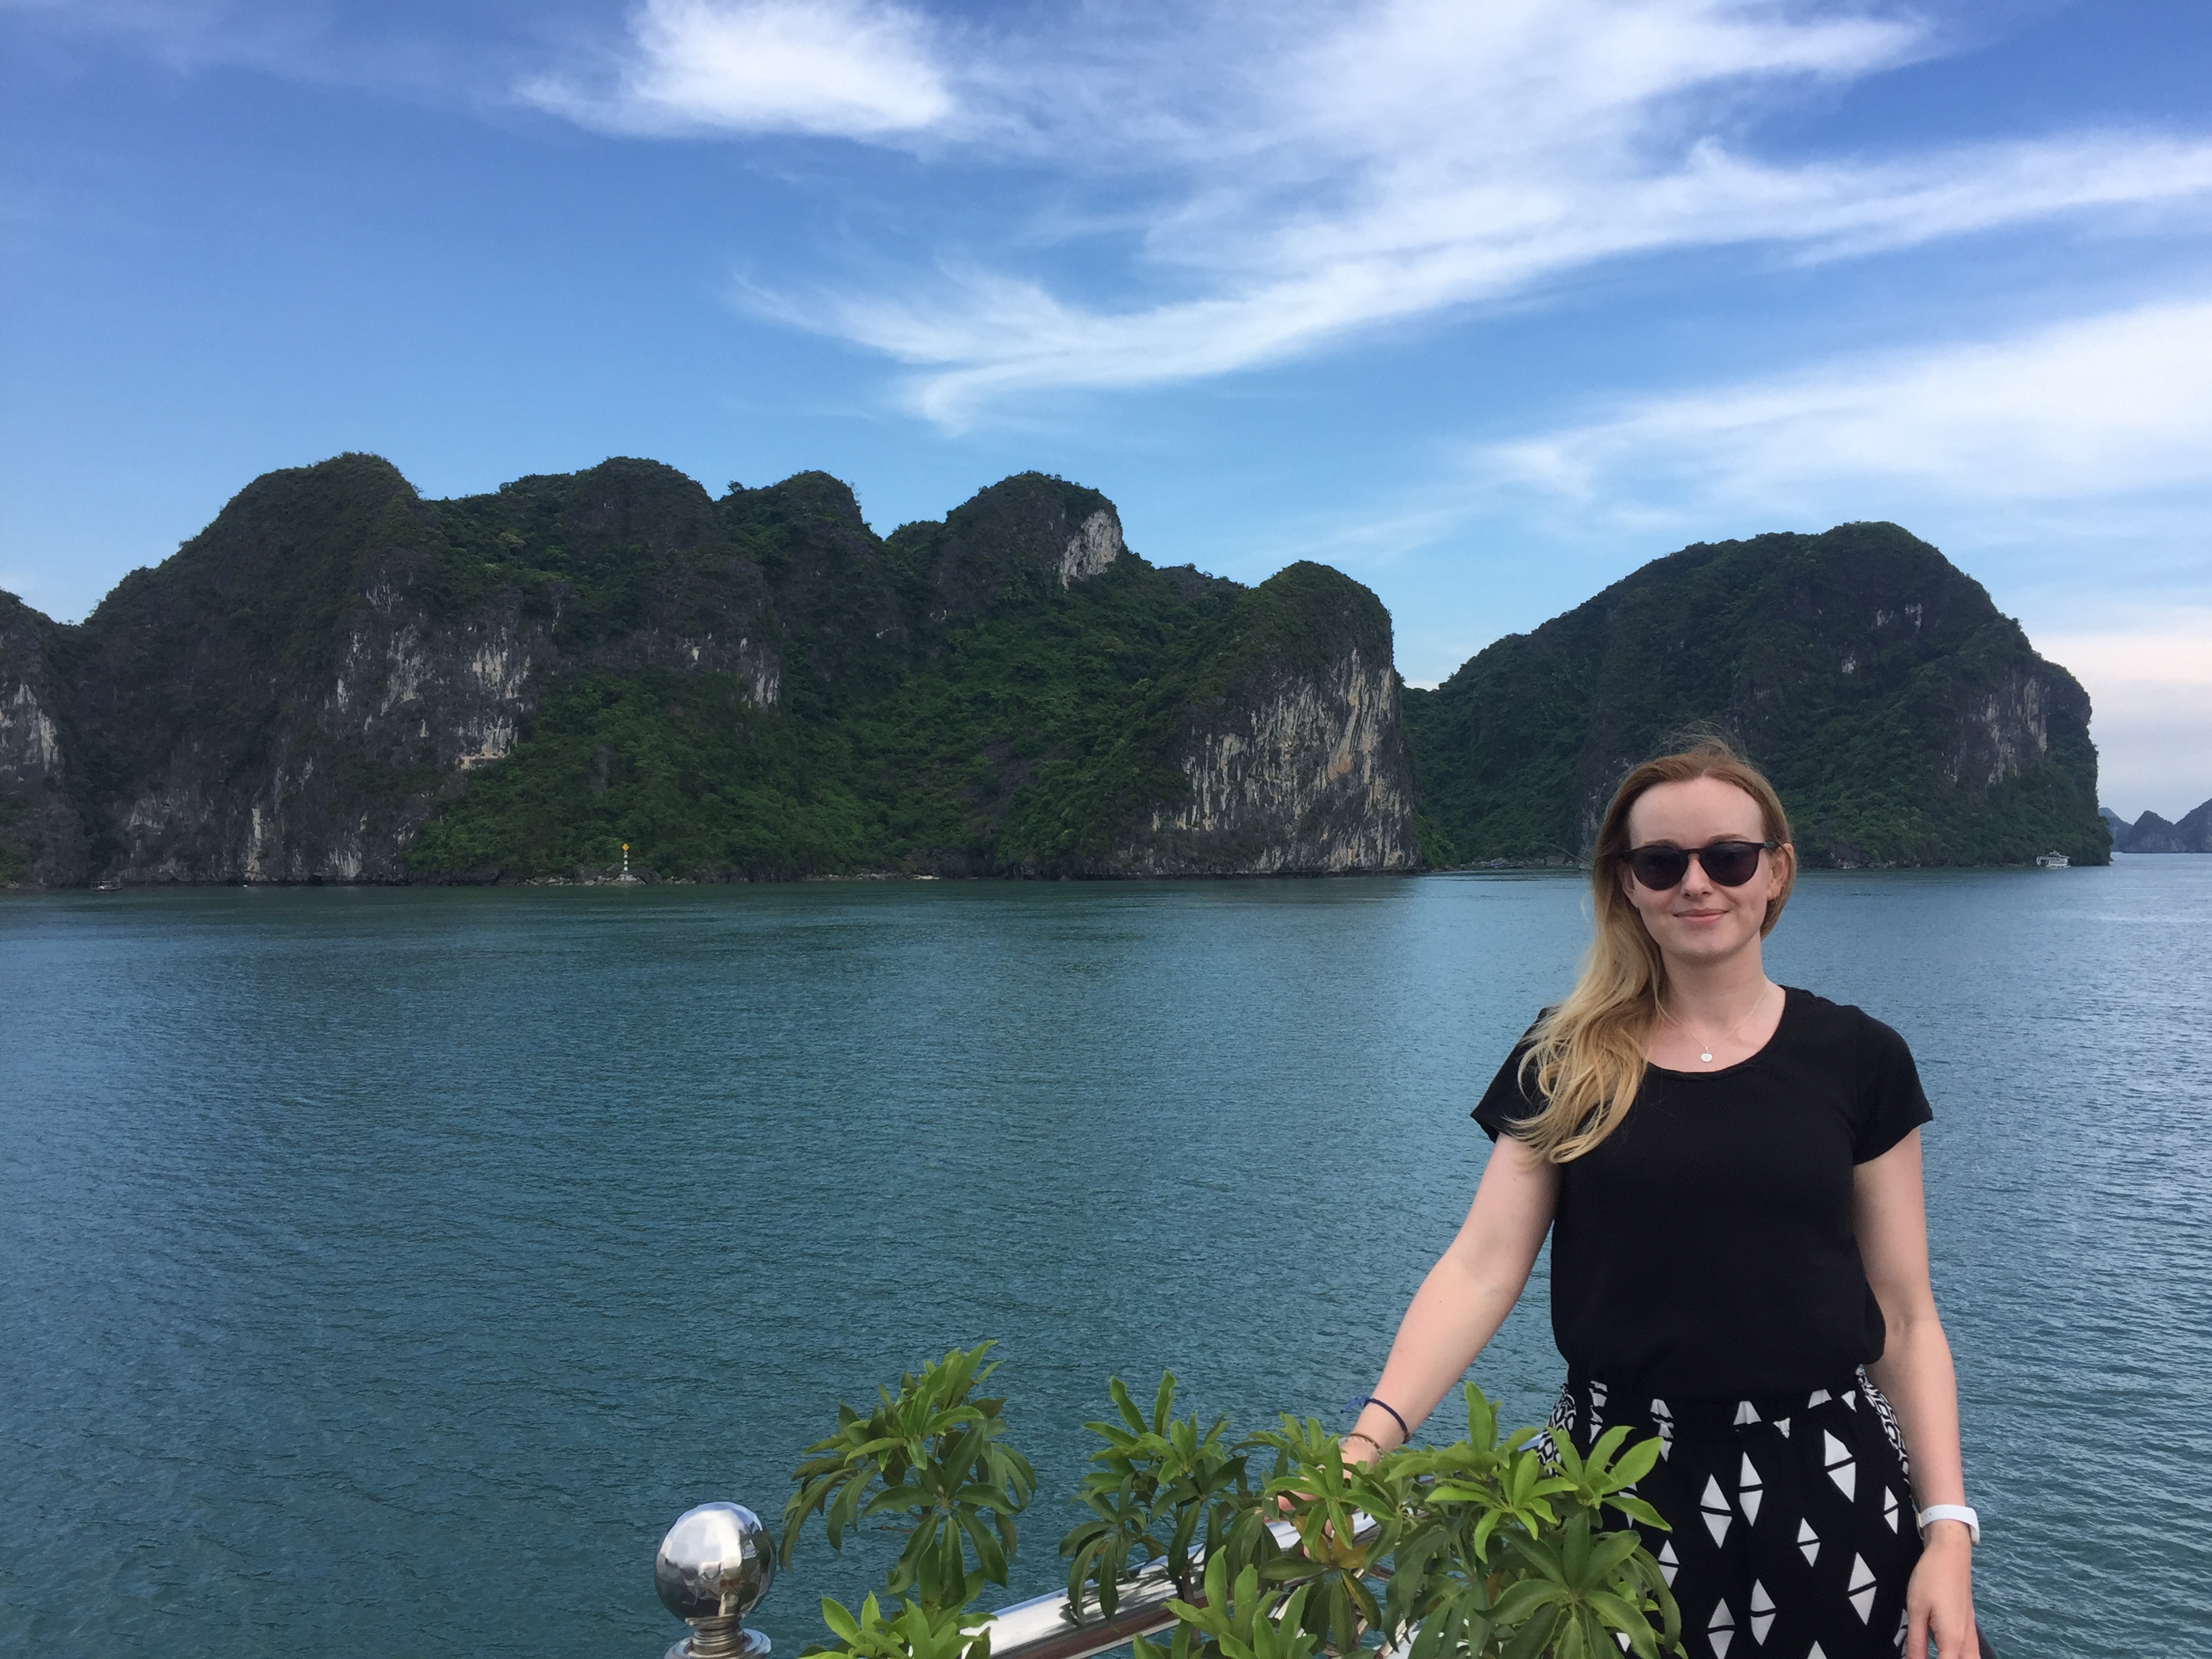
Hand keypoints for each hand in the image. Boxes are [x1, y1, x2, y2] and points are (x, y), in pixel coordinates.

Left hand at [1906, 1525, 1977, 1657]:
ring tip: (1938, 1653)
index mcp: (1953, 1640)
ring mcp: (1971, 1634)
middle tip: (1924, 1656)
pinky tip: (1948, 1654)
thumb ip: (1916, 1642)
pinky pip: (1971, 1653)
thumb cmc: (1931, 1579)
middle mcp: (1966, 1641)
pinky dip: (1962, 1657)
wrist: (1951, 1554)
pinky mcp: (1969, 1626)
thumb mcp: (1916, 1610)